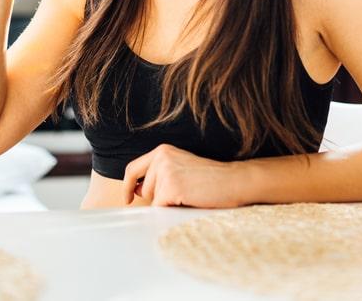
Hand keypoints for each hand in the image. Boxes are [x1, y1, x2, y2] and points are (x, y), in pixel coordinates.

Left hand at [122, 144, 244, 207]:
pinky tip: (190, 201)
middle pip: (142, 189)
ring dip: (168, 204)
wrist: (234, 181)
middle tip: (183, 194)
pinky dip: (173, 211)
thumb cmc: (212, 179)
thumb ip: (159, 175)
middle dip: (158, 197)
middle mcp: (161, 157)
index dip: (127, 185)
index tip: (127, 198)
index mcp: (162, 151)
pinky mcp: (171, 187)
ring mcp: (165, 171)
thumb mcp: (181, 168)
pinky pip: (161, 208)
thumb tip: (135, 190)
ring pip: (152, 200)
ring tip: (188, 195)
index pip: (133, 168)